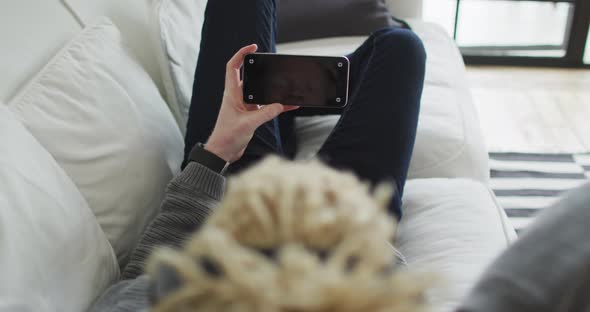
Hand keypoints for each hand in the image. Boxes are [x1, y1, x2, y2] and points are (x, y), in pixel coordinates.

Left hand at [204, 44, 298, 162]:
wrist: (223, 152)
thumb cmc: (227, 137)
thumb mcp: (247, 124)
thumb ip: (265, 114)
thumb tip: (279, 104)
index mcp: (231, 94)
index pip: (233, 67)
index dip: (241, 54)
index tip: (253, 48)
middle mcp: (238, 97)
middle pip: (250, 77)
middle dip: (262, 70)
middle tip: (273, 65)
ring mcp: (245, 106)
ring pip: (261, 92)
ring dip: (272, 90)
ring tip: (286, 85)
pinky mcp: (251, 116)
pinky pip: (267, 107)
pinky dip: (278, 106)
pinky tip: (290, 105)